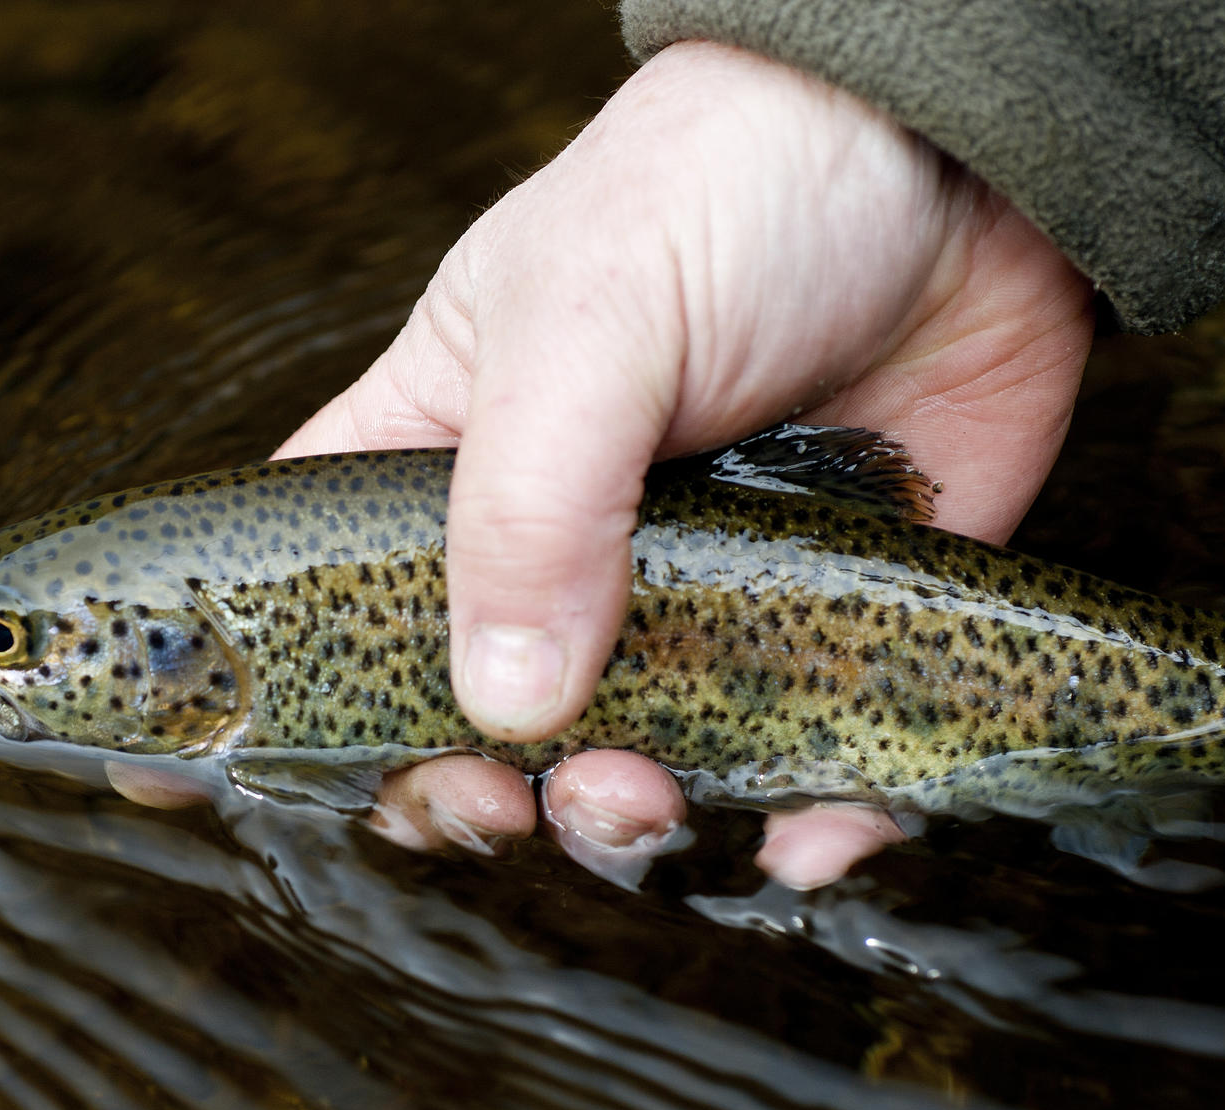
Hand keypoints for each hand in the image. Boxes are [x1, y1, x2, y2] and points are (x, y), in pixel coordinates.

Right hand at [269, 41, 1094, 887]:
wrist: (955, 155)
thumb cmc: (728, 187)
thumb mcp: (588, 320)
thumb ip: (530, 507)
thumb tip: (507, 705)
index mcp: (445, 460)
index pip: (325, 595)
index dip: (285, 700)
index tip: (270, 777)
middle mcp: (554, 549)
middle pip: (464, 721)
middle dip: (470, 795)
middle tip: (508, 800)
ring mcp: (688, 597)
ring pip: (623, 768)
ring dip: (619, 827)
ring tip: (648, 799)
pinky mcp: (825, 627)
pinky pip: (802, 766)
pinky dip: (805, 827)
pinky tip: (810, 839)